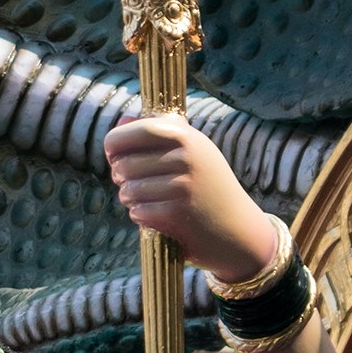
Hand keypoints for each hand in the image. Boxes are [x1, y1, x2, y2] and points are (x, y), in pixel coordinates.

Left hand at [103, 111, 278, 290]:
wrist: (238, 230)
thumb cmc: (209, 186)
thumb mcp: (193, 152)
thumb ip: (158, 133)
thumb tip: (121, 122)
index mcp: (187, 137)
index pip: (137, 131)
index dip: (115, 143)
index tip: (113, 154)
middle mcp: (186, 158)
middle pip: (125, 164)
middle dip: (120, 176)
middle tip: (130, 182)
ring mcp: (182, 187)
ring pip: (128, 190)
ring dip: (130, 199)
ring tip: (146, 200)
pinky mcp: (176, 215)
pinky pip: (138, 212)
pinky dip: (140, 216)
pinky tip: (156, 216)